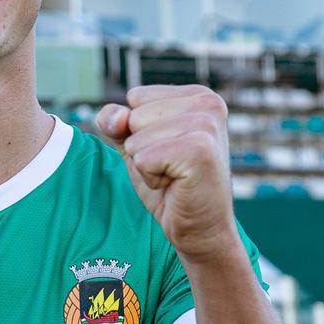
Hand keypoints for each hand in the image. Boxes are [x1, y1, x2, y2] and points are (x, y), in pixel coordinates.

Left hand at [96, 85, 237, 261]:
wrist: (200, 228)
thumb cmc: (171, 186)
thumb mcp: (137, 145)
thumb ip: (116, 122)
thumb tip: (115, 117)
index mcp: (198, 95)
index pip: (136, 97)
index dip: (140, 130)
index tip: (169, 150)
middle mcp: (208, 103)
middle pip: (134, 115)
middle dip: (143, 147)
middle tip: (172, 167)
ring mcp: (206, 125)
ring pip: (136, 138)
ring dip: (147, 165)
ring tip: (175, 176)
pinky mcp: (200, 150)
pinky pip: (143, 159)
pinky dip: (151, 178)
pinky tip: (176, 185)